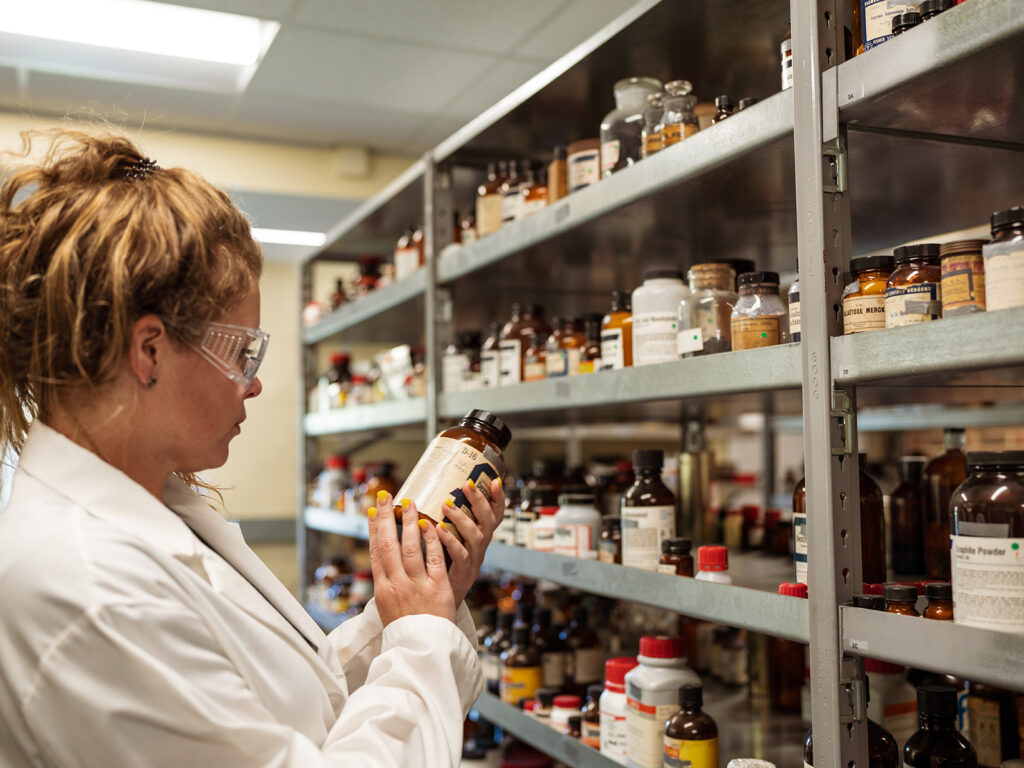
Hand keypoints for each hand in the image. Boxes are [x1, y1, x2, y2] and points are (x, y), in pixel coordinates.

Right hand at [368, 492, 455, 626]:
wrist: (422, 653)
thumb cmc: (407, 632)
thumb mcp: (389, 609)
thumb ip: (388, 585)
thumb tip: (385, 564)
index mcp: (383, 590)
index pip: (376, 553)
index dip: (373, 530)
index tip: (372, 511)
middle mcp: (397, 585)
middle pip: (388, 545)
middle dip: (385, 518)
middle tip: (386, 496)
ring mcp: (417, 586)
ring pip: (411, 548)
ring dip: (409, 523)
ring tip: (410, 504)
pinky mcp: (438, 588)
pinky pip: (435, 559)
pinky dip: (432, 540)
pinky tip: (431, 524)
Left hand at [435, 477, 504, 606]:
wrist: (440, 601)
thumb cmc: (442, 566)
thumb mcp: (450, 540)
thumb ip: (446, 521)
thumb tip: (428, 495)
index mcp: (480, 536)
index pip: (495, 514)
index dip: (498, 498)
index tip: (495, 480)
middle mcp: (481, 546)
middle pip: (488, 520)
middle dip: (479, 501)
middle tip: (467, 484)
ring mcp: (474, 559)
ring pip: (476, 536)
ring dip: (462, 518)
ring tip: (446, 505)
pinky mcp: (463, 572)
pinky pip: (460, 554)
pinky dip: (450, 540)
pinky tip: (438, 529)